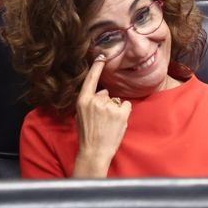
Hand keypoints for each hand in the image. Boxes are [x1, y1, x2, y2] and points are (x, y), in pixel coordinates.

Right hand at [72, 55, 131, 177]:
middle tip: (101, 121)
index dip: (97, 67)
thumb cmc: (87, 135)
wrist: (94, 152)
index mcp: (83, 101)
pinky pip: (126, 105)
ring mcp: (108, 107)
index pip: (91, 79)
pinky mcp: (120, 113)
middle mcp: (95, 101)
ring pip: (117, 101)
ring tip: (108, 125)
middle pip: (106, 94)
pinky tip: (117, 123)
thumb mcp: (81, 116)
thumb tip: (103, 91)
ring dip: (116, 111)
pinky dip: (124, 113)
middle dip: (106, 104)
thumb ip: (91, 101)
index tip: (102, 56)